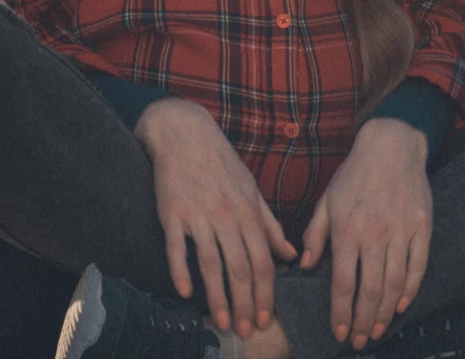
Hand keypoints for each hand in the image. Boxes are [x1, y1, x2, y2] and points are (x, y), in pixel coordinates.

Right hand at [136, 97, 299, 338]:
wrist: (185, 134)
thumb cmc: (222, 163)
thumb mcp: (252, 190)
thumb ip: (271, 225)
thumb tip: (292, 255)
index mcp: (249, 212)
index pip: (263, 261)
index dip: (266, 293)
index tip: (265, 318)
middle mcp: (226, 216)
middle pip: (240, 268)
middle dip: (245, 303)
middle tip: (245, 330)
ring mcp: (198, 215)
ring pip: (211, 264)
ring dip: (217, 297)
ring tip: (221, 322)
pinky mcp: (172, 213)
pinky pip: (176, 248)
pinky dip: (181, 271)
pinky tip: (186, 293)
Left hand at [298, 117, 432, 350]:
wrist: (392, 145)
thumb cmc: (354, 175)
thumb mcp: (326, 201)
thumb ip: (315, 235)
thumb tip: (304, 266)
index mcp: (347, 229)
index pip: (342, 282)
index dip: (340, 312)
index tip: (338, 332)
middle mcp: (374, 233)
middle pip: (370, 289)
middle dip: (363, 321)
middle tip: (359, 341)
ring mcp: (401, 230)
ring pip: (394, 283)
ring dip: (385, 312)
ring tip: (377, 331)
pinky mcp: (422, 226)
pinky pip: (418, 266)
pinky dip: (411, 289)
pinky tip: (401, 306)